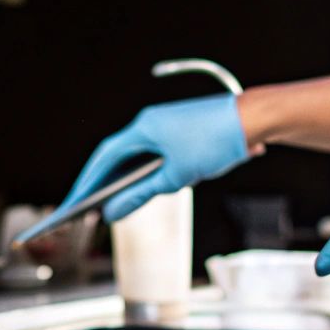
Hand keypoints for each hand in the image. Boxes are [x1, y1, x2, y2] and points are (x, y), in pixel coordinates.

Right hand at [59, 94, 249, 221]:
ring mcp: (164, 123)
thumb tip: (114, 211)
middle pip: (116, 154)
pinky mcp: (179, 129)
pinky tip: (141, 189)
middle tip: (85, 206)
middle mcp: (150, 121)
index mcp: (144, 127)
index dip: (88, 181)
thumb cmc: (217, 143)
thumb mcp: (176, 177)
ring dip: (123, 177)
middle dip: (101, 181)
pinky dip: (142, 171)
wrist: (254, 118)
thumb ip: (141, 195)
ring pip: (135, 154)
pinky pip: (152, 151)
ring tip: (111, 203)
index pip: (105, 156)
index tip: (74, 201)